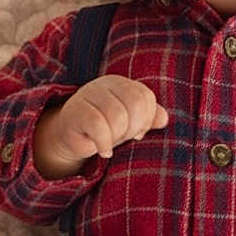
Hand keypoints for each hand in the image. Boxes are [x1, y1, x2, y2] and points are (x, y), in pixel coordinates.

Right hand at [34, 75, 168, 175]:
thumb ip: (149, 118)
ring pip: (118, 116)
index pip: (145, 97)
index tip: (138, 132)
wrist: (72, 137)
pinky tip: (104, 151)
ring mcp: (87, 95)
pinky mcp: (74, 111)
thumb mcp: (129, 123)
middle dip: (134, 127)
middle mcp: (104, 84)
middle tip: (126, 137)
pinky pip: (98, 127)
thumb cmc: (105, 128)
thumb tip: (164, 118)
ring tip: (111, 143)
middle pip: (135, 104)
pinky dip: (105, 144)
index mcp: (121, 84)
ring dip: (118, 137)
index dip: (147, 119)